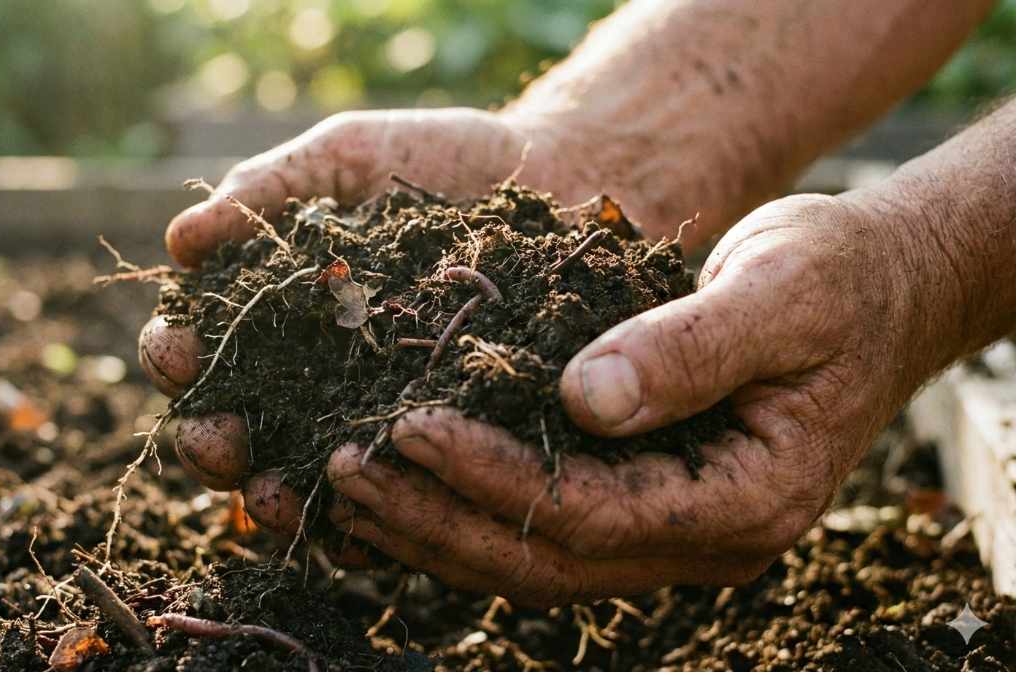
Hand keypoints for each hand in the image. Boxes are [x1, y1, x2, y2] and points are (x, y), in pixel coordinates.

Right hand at [139, 107, 604, 559]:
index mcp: (274, 308)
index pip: (204, 343)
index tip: (176, 348)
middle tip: (214, 441)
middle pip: (238, 423)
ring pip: (304, 474)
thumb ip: (268, 190)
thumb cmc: (436, 160)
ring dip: (273, 495)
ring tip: (273, 495)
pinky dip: (365, 517)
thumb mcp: (345, 157)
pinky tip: (355, 523)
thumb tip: (180, 239)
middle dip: (211, 441)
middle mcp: (311, 372)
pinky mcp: (434, 440)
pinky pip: (393, 492)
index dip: (177, 351)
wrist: (551, 175)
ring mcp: (370, 413)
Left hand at [325, 194, 929, 605]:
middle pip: (544, 558)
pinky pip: (536, 529)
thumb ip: (690, 347)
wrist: (874, 294)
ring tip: (342, 486)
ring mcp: (668, 530)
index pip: (592, 514)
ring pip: (530, 559)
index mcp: (745, 501)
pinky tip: (396, 486)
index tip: (409, 424)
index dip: (492, 475)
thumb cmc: (837, 281)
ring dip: (433, 527)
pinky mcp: (640, 501)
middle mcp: (701, 538)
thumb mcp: (781, 292)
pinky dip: (460, 512)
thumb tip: (584, 398)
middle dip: (437, 516)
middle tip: (342, 467)